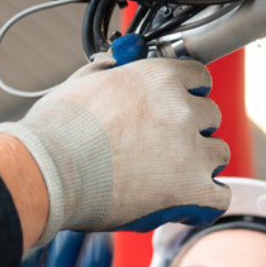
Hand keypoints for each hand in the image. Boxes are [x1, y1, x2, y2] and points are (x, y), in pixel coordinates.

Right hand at [0, 54, 230, 248]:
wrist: (46, 174)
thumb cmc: (55, 132)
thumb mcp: (81, 84)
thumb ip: (108, 71)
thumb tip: (114, 63)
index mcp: (158, 77)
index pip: (199, 78)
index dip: (186, 95)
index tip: (174, 108)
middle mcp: (182, 109)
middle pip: (210, 116)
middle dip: (191, 130)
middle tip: (161, 147)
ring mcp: (191, 150)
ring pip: (218, 153)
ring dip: (199, 164)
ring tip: (167, 177)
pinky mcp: (191, 189)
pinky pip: (220, 195)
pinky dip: (204, 201)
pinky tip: (183, 203)